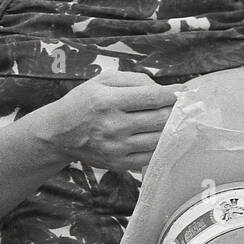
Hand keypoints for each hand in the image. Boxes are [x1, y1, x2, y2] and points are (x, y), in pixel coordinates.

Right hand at [39, 70, 179, 170]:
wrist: (58, 134)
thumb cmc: (83, 102)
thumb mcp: (102, 80)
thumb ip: (135, 79)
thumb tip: (164, 89)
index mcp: (108, 101)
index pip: (153, 97)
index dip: (174, 93)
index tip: (184, 91)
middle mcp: (112, 126)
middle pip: (160, 118)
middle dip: (176, 110)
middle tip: (181, 106)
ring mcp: (116, 148)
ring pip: (159, 138)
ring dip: (171, 128)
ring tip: (171, 120)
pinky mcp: (119, 164)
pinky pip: (151, 155)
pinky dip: (160, 145)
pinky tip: (158, 135)